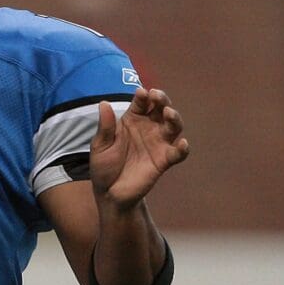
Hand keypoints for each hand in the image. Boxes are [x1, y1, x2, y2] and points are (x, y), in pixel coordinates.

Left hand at [90, 87, 189, 208]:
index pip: (141, 103)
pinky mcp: (164, 161)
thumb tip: (103, 103)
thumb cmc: (104, 165)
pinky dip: (182, 148)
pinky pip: (177, 153)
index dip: (142, 96)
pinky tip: (182, 144)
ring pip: (173, 126)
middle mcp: (148, 128)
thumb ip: (105, 126)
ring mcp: (158, 143)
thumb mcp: (100, 145)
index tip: (141, 92)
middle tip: (157, 95)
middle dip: (162, 100)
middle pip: (160, 109)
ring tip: (169, 113)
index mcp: (132, 120)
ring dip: (174, 118)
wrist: (109, 192)